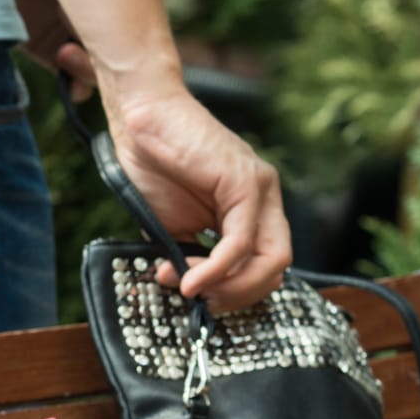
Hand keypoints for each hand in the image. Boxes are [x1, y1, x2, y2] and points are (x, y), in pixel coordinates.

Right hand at [64, 43, 290, 311]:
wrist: (142, 117)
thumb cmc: (153, 162)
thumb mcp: (172, 224)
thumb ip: (188, 254)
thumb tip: (190, 288)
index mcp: (251, 208)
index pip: (266, 263)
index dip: (239, 290)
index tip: (202, 299)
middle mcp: (265, 199)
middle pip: (277, 267)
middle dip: (240, 295)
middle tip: (202, 301)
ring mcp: (261, 189)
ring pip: (271, 260)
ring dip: (231, 287)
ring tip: (193, 290)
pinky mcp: (247, 182)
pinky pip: (241, 242)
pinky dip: (217, 268)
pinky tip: (191, 277)